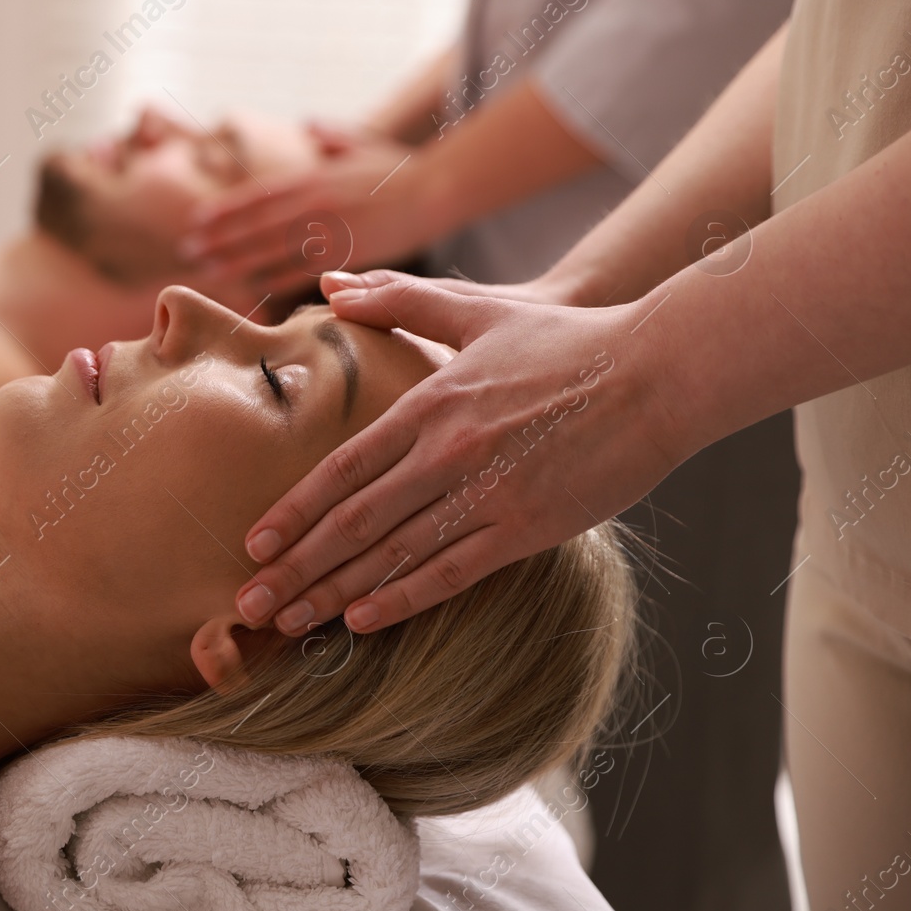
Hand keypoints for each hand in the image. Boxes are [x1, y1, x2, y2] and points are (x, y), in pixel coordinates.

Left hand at [178, 139, 430, 291]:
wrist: (433, 191)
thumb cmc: (398, 169)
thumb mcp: (360, 143)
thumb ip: (330, 136)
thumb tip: (308, 125)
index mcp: (312, 176)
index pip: (257, 195)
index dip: (224, 209)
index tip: (197, 220)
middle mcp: (312, 202)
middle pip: (255, 225)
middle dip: (219, 239)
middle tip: (188, 251)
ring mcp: (327, 230)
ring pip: (270, 250)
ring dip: (235, 262)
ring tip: (207, 272)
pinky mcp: (345, 254)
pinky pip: (300, 272)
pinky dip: (273, 282)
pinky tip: (251, 291)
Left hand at [233, 270, 690, 634]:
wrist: (660, 372)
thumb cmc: (568, 340)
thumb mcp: (477, 310)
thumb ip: (400, 301)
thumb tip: (332, 288)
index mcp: (429, 405)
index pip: (341, 470)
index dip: (293, 512)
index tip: (254, 544)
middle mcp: (446, 454)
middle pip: (352, 522)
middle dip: (296, 567)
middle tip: (250, 603)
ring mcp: (487, 495)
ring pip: (392, 556)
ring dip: (334, 593)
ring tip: (289, 622)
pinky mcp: (528, 527)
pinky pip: (451, 573)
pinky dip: (402, 599)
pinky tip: (362, 621)